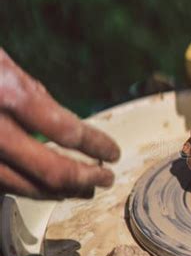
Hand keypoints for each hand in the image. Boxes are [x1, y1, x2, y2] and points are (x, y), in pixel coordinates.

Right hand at [0, 50, 119, 198]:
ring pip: (23, 187)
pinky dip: (27, 188)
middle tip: (106, 178)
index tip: (113, 152)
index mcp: (9, 95)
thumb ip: (32, 93)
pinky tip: (44, 187)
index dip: (97, 145)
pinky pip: (1, 183)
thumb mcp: (2, 63)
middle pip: (51, 171)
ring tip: (83, 188)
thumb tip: (66, 126)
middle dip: (85, 179)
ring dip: (59, 192)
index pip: (68, 131)